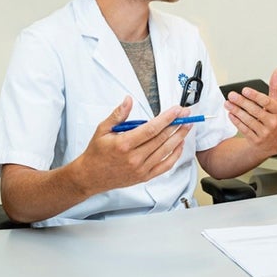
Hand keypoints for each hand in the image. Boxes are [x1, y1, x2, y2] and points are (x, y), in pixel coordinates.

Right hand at [72, 96, 192, 194]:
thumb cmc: (96, 153)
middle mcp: (134, 158)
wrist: (90, 176)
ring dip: (179, 137)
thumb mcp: (102, 129)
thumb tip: (128, 100)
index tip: (177, 110)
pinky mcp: (144, 177)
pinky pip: (165, 166)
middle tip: (186, 115)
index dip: (167, 118)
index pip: (151, 129)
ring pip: (166, 151)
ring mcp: (141, 169)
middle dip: (176, 125)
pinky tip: (179, 145)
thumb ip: (118, 114)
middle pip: (162, 139)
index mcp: (124, 144)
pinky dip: (175, 155)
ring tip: (187, 126)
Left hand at [223, 68, 276, 158]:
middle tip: (232, 95)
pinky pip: (245, 129)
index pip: (267, 102)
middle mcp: (273, 123)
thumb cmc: (274, 119)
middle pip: (256, 111)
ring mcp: (265, 133)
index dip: (255, 96)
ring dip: (236, 111)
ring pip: (248, 120)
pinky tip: (231, 114)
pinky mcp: (256, 140)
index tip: (245, 90)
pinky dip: (236, 121)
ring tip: (228, 103)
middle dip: (242, 102)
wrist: (275, 143)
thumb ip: (275, 87)